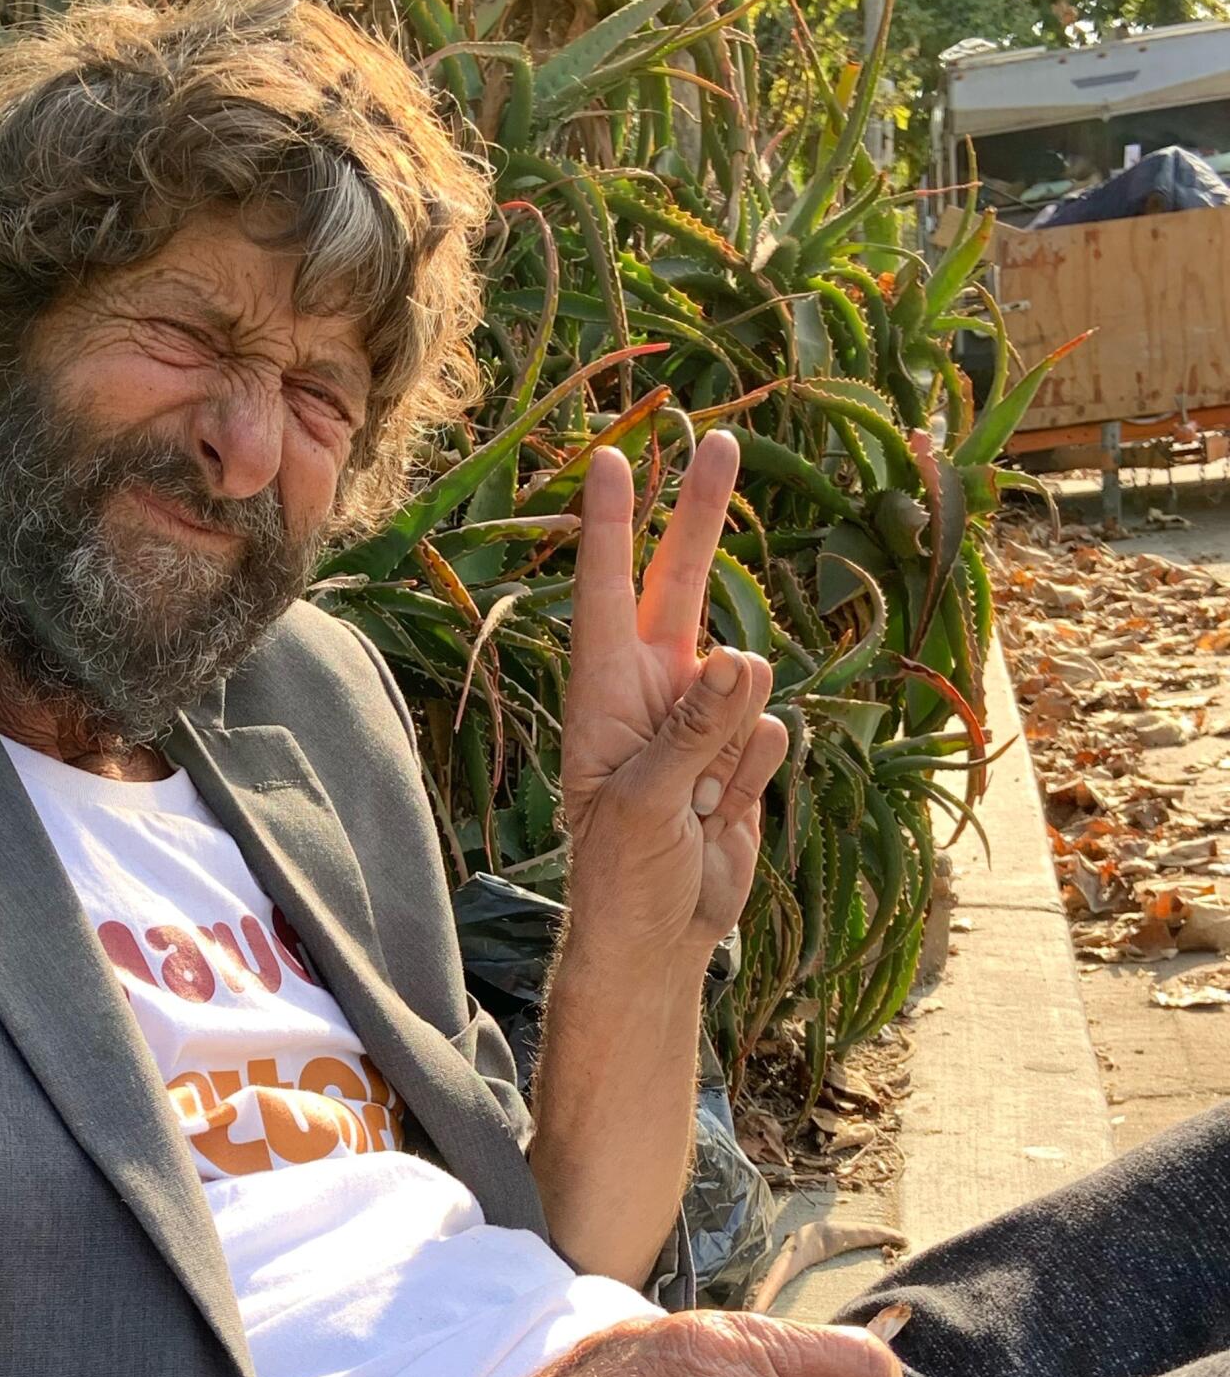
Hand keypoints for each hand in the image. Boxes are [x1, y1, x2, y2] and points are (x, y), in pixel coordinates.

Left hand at [565, 427, 790, 961]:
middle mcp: (653, 693)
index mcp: (605, 696)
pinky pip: (772, 735)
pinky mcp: (743, 755)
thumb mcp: (644, 803)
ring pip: (748, 682)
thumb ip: (693, 731)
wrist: (661, 935)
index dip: (612, 528)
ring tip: (699, 802)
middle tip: (720, 441)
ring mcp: (702, 721)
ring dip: (732, 744)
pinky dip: (755, 774)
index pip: (608, 595)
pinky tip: (725, 813)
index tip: (611, 458)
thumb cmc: (622, 874)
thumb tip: (742, 660)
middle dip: (702, 517)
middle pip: (683, 586)